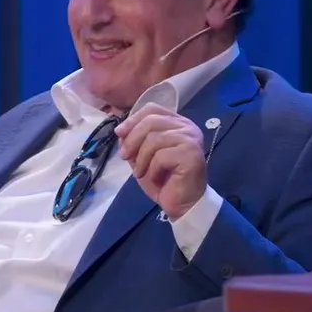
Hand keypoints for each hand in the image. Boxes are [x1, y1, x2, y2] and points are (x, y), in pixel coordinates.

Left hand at [115, 103, 206, 219]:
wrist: (182, 203)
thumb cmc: (163, 179)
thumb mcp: (142, 156)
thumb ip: (133, 141)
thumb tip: (121, 131)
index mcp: (177, 123)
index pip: (152, 109)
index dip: (133, 119)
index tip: (119, 133)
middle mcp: (187, 127)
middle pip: (151, 121)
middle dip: (132, 140)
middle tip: (125, 157)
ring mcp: (191, 140)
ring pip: (154, 139)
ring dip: (141, 159)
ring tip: (141, 172)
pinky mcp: (191, 155)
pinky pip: (161, 156)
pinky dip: (152, 169)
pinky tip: (155, 178)